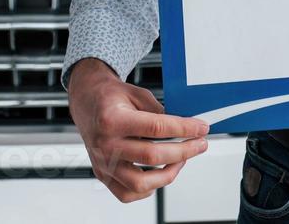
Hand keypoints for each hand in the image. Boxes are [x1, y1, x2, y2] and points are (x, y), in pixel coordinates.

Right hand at [67, 57, 210, 202]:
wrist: (87, 102)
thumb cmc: (110, 98)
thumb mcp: (137, 94)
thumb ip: (159, 112)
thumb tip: (186, 127)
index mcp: (112, 119)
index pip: (156, 127)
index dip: (184, 129)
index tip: (200, 128)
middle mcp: (105, 144)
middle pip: (152, 156)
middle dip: (184, 151)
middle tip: (199, 144)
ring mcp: (103, 163)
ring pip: (141, 183)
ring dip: (168, 174)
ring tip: (181, 160)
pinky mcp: (103, 174)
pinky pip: (127, 194)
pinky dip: (148, 189)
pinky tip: (159, 174)